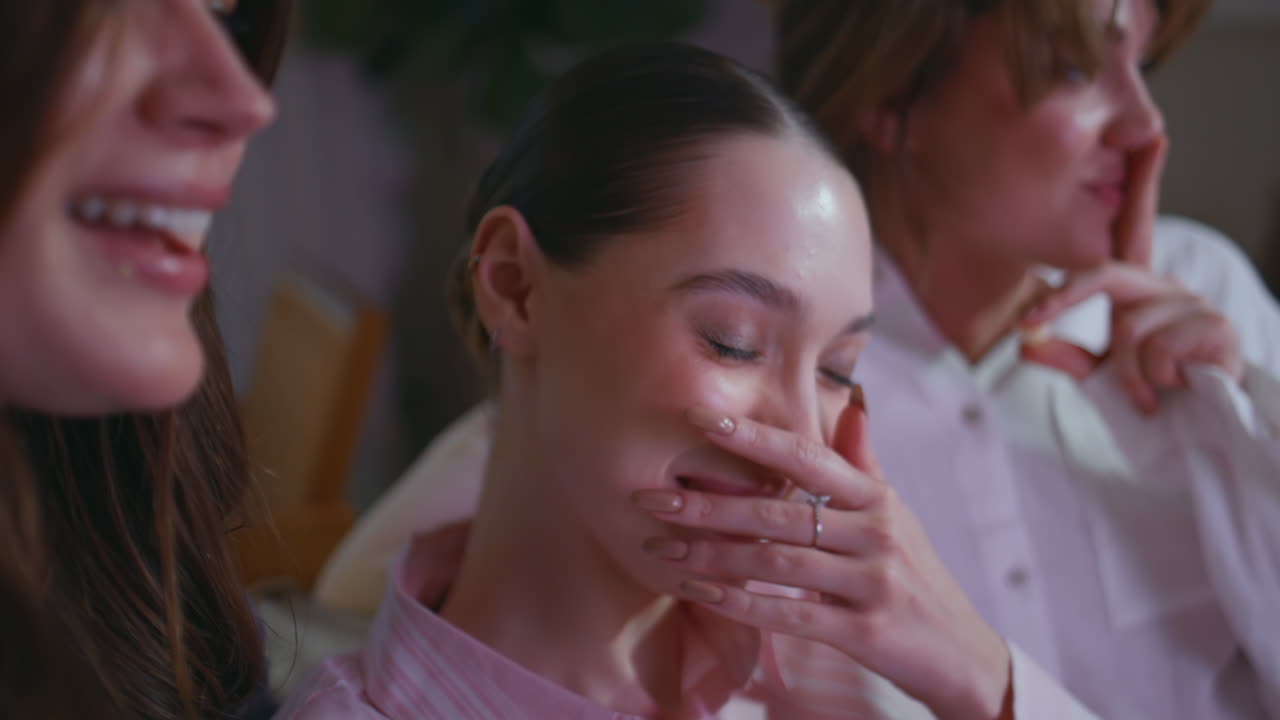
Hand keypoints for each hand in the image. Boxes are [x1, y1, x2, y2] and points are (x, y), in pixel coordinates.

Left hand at [632, 394, 1012, 719]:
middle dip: (708, 503)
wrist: (963, 653)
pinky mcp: (865, 631)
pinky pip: (790, 614)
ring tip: (661, 549)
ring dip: (711, 556)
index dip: (754, 435)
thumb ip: (865, 462)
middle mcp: (876, 532)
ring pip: (776, 562)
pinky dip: (740, 604)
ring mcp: (872, 583)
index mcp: (876, 497)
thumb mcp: (896, 513)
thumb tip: (852, 402)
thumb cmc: (916, 576)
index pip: (807, 455)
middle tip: (649, 497)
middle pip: (778, 510)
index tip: (702, 418)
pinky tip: (701, 595)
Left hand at [1020, 136, 1242, 412]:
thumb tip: (1026, 343)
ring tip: (1150, 390)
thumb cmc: (1157, 402)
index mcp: (1141, 294)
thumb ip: (1066, 357)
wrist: (1204, 439)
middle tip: (1028, 324)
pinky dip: (1154, 378)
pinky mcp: (1217, 330)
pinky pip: (1158, 346)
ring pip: (1128, 327)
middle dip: (1063, 300)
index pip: (1135, 229)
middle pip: (1106, 275)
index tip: (1153, 135)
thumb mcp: (1101, 378)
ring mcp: (1194, 306)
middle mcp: (1168, 290)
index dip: (1146, 181)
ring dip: (1128, 372)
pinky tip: (1176, 387)